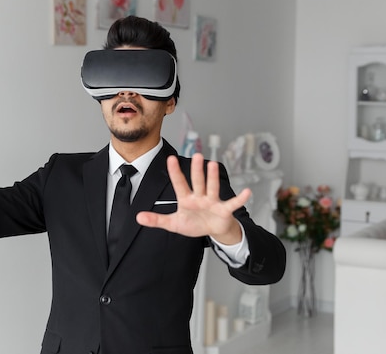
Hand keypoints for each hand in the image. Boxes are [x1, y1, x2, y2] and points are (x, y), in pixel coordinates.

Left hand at [136, 153, 250, 244]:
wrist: (212, 230)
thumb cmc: (194, 224)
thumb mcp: (174, 223)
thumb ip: (157, 220)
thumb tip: (138, 217)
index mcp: (186, 198)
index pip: (179, 183)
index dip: (175, 172)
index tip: (171, 159)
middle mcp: (200, 196)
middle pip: (197, 181)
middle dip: (197, 170)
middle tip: (197, 155)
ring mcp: (212, 201)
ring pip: (212, 187)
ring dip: (213, 177)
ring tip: (213, 165)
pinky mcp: (224, 210)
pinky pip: (233, 203)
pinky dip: (240, 198)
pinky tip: (247, 192)